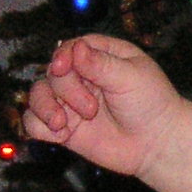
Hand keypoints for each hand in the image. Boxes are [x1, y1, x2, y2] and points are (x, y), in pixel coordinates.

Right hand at [21, 34, 191, 191]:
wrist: (157, 144)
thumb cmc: (152, 104)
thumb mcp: (131, 77)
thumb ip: (101, 64)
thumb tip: (76, 48)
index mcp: (101, 56)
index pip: (70, 48)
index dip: (62, 56)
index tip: (63, 68)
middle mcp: (82, 76)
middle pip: (53, 72)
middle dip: (66, 90)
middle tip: (91, 109)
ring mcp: (71, 102)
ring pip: (37, 95)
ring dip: (45, 108)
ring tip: (61, 124)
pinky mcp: (64, 127)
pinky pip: (34, 123)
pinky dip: (40, 128)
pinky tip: (60, 135)